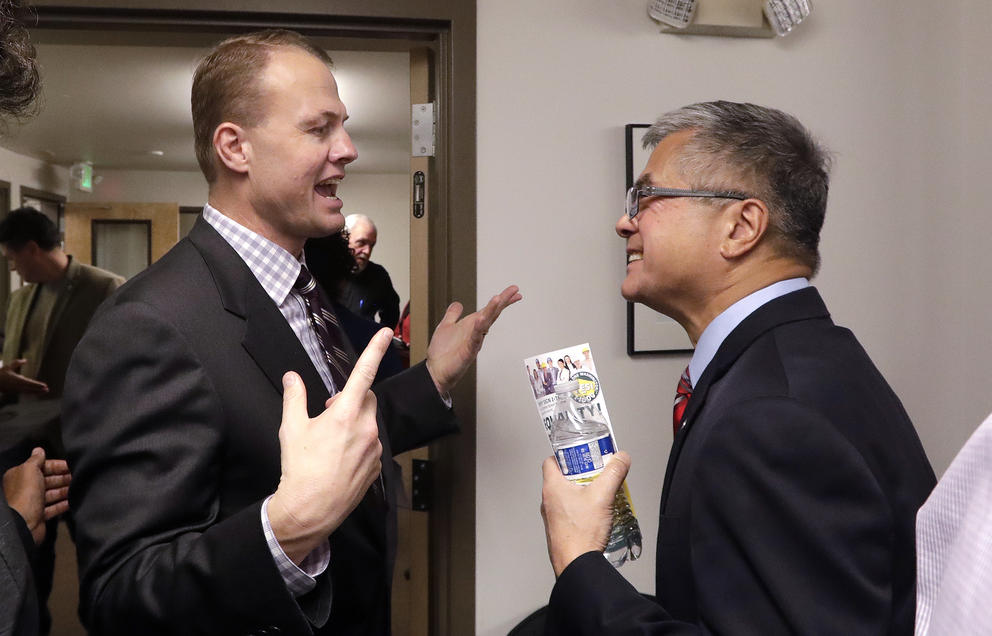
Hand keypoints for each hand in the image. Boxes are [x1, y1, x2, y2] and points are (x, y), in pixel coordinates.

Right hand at [0, 359, 48, 394]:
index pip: (29, 383)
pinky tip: (37, 392)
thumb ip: (17, 363)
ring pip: (28, 391)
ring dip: (36, 391)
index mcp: (16, 380)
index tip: (44, 385)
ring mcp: (16, 390)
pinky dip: (31, 392)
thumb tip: (25, 360)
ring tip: (45, 391)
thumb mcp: (8, 367)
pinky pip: (25, 392)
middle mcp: (17, 386)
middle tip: (47, 390)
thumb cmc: (0, 373)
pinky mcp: (14, 392)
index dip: (37, 385)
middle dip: (39, 389)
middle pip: (30, 388)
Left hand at [3, 447, 70, 544]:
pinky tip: (73, 500)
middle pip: (48, 480)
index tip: (71, 465)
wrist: (24, 524)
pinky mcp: (40, 515)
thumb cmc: (25, 495)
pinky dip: (63, 504)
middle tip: (77, 476)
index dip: (57, 465)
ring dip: (65, 490)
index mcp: (20, 476)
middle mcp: (25, 488)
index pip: (41, 466)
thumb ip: (36, 459)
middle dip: (63, 478)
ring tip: (77, 488)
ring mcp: (32, 503)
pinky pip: (54, 507)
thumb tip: (39, 450)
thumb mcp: (30, 470)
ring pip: (52, 493)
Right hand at [268, 328, 391, 564]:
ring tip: (332, 441)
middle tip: (329, 412)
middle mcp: (365, 428)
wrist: (311, 509)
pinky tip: (340, 458)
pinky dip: (360, 443)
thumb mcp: (291, 429)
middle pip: (366, 398)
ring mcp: (374, 447)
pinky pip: (372, 444)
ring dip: (356, 422)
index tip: (386, 333)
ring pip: (369, 422)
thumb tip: (291, 377)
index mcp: (345, 414)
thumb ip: (294, 397)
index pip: (363, 373)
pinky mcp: (377, 465)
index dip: (375, 350)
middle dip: (351, 399)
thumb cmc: (300, 468)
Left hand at [425, 285, 521, 394]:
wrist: (435, 371)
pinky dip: (479, 328)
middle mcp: (475, 332)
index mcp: (471, 325)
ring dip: (492, 311)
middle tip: (515, 290)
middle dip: (503, 301)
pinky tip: (482, 319)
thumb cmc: (442, 353)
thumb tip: (458, 304)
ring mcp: (474, 341)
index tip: (514, 291)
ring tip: (499, 298)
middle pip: (492, 314)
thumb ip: (453, 315)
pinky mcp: (468, 351)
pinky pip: (475, 338)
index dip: (502, 300)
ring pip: (486, 324)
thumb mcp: (446, 327)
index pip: (489, 310)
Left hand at [541, 451, 630, 576]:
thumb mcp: (603, 496)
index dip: (566, 455)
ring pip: (566, 496)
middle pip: (562, 477)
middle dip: (581, 474)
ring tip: (600, 495)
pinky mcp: (560, 530)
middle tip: (597, 475)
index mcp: (552, 487)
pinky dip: (582, 508)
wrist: (576, 565)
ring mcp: (552, 517)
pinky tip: (597, 515)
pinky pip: (569, 512)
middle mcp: (548, 501)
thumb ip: (614, 473)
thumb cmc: (581, 533)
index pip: (551, 461)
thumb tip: (621, 458)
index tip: (582, 455)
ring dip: (582, 492)